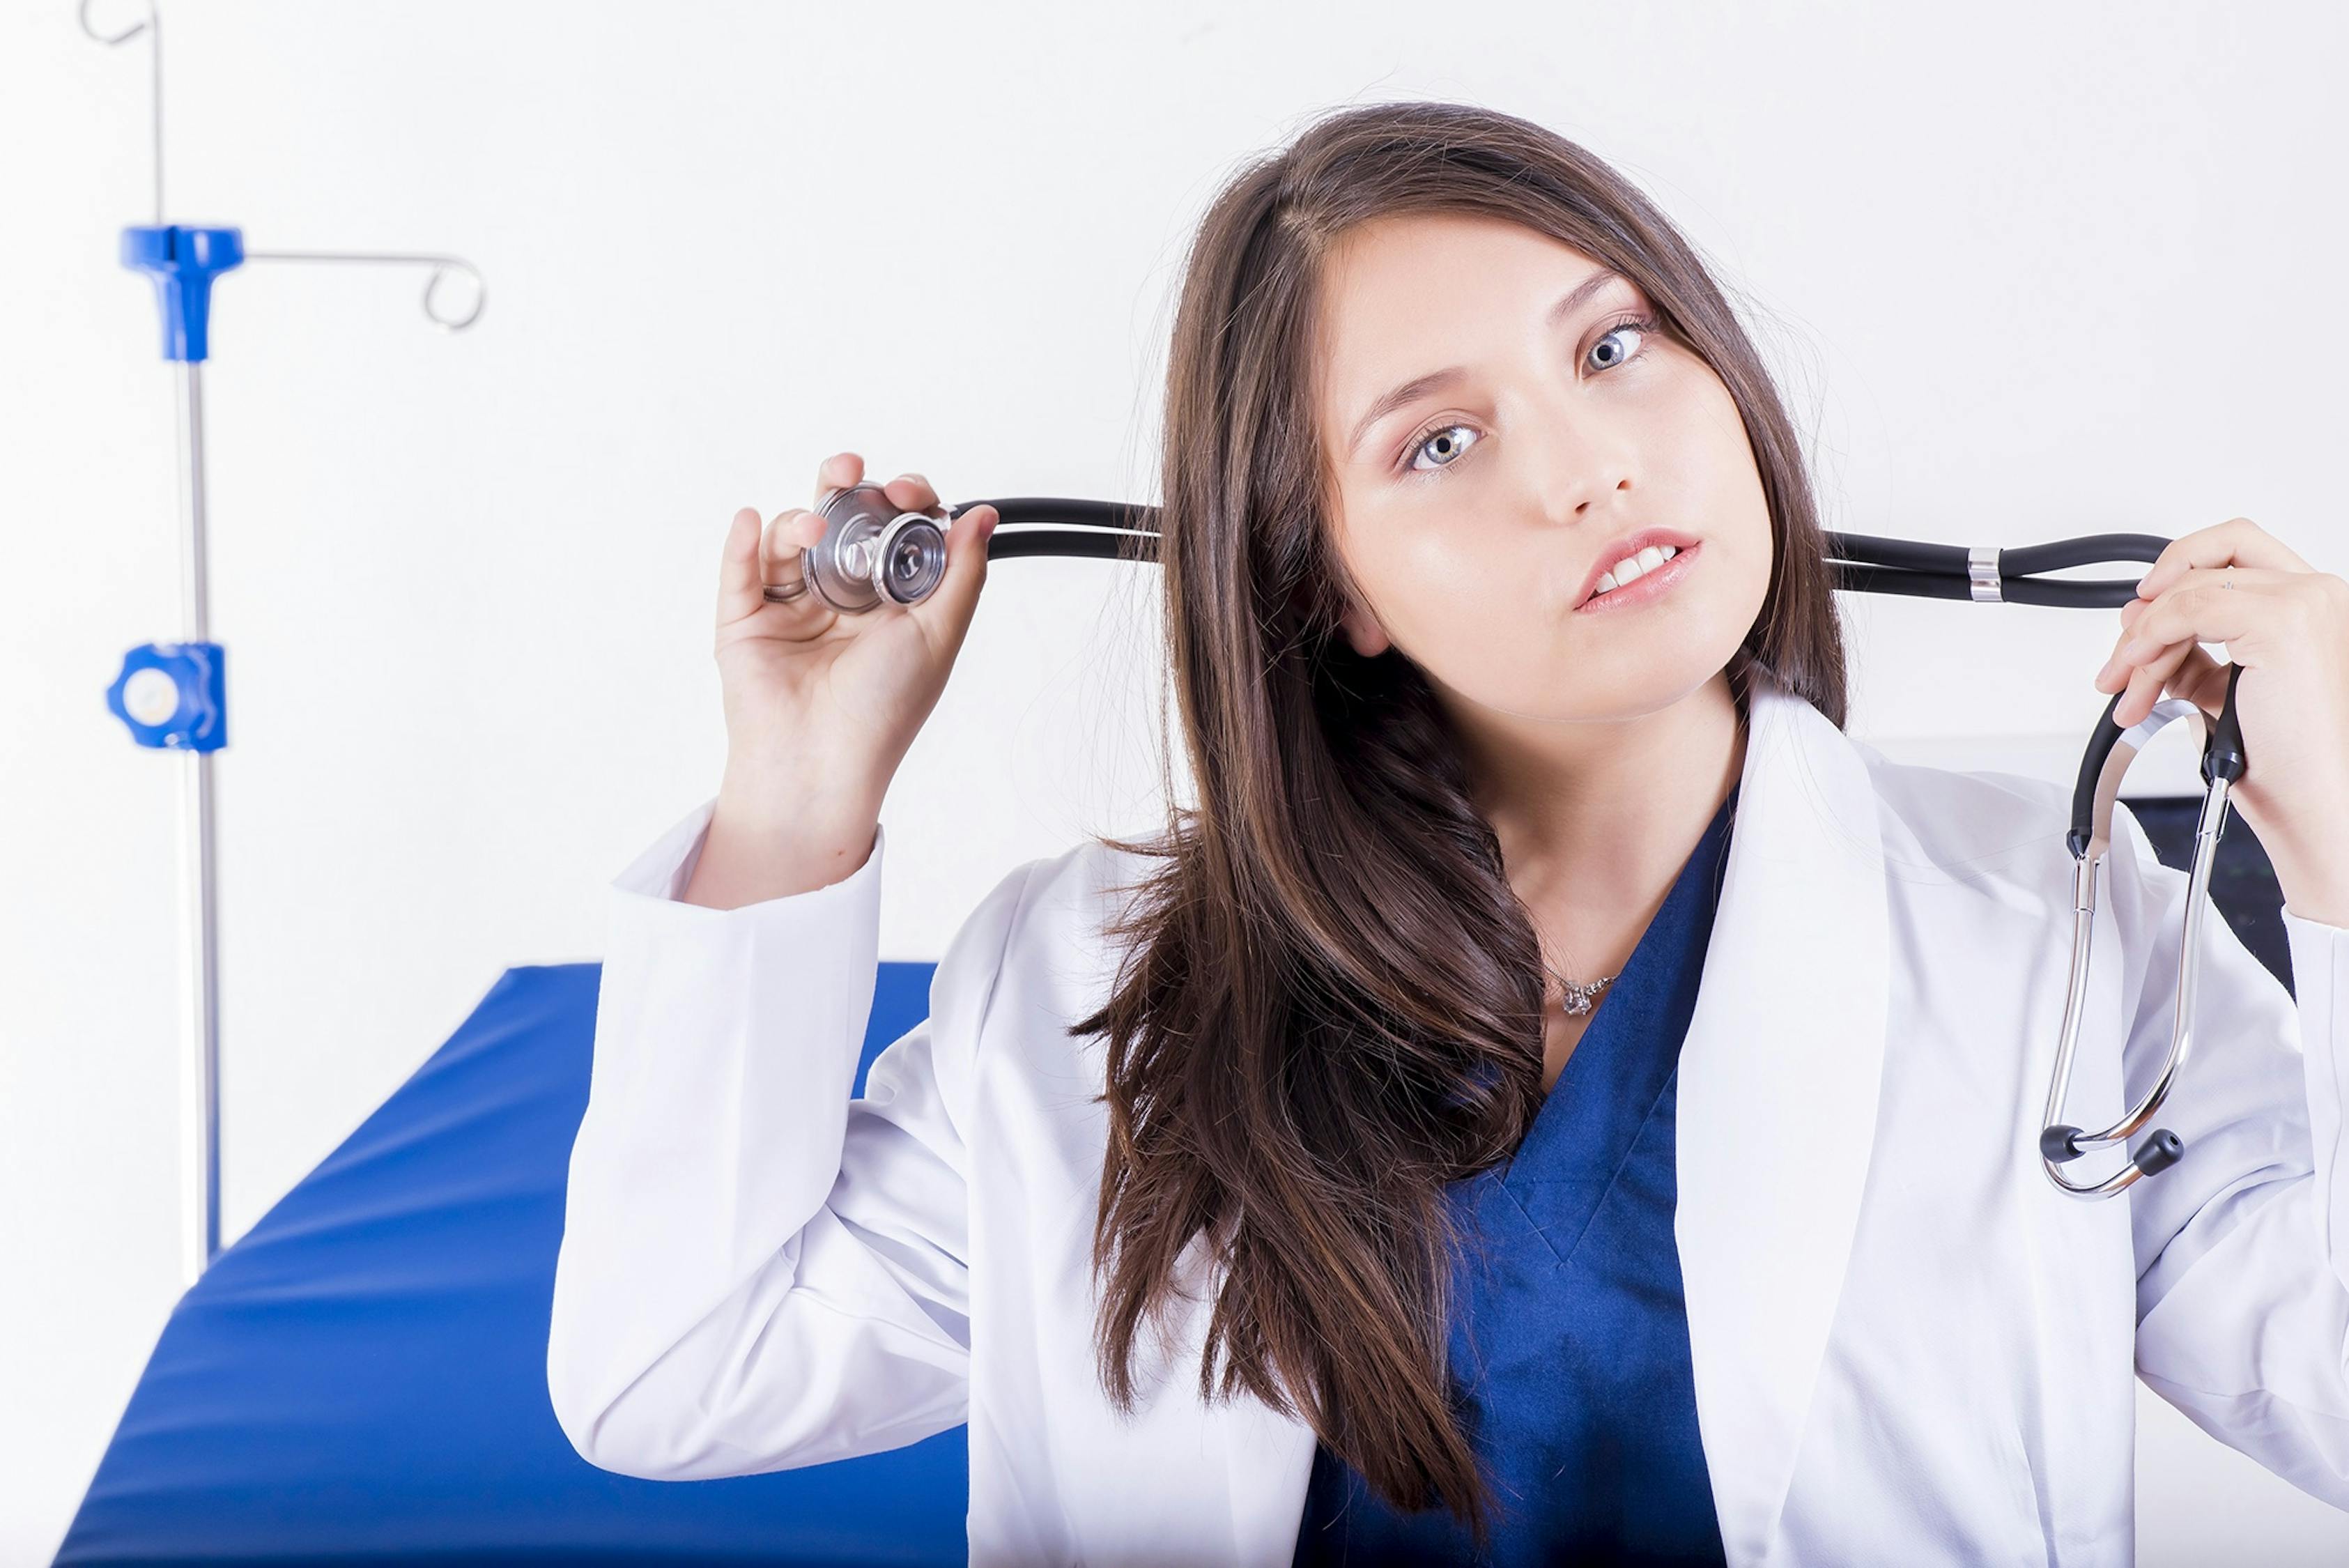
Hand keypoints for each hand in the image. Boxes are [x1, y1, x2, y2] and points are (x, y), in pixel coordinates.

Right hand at [714, 451, 998, 814]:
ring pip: (791, 539)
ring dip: (801, 518)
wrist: (823, 764)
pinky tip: (754, 521)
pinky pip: (739, 570)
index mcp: (888, 600)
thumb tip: (985, 515)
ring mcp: (790, 607)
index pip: (893, 530)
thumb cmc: (884, 711)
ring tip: (814, 527)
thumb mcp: (938, 635)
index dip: (900, 502)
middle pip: (839, 521)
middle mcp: (839, 598)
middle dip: (844, 485)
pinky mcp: (745, 622)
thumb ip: (962, 572)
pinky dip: (744, 541)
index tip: (904, 493)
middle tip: (850, 471)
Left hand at [2094, 516, 2348, 924]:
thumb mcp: (2225, 695)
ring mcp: (2304, 602)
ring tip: (2129, 692)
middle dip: (2150, 608)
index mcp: (2310, 606)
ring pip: (2188, 591)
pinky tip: (2139, 675)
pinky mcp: (2283, 622)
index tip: (2138, 620)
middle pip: (2208, 559)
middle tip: (2120, 662)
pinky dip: (2150, 640)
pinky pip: (2186, 610)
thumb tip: (2145, 633)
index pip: (2233, 554)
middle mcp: (2315, 595)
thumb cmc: (2288, 766)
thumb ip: (2192, 658)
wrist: (2317, 805)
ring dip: (2142, 643)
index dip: (2176, 579)